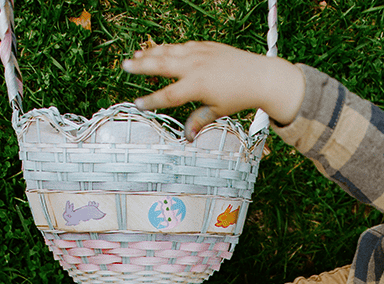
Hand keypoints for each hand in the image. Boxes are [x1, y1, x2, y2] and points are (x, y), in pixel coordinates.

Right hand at [121, 41, 304, 138]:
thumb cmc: (239, 96)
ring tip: (136, 56)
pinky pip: (181, 47)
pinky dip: (168, 49)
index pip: (168, 95)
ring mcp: (199, 53)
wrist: (259, 76)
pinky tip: (159, 51)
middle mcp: (195, 67)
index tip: (138, 104)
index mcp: (197, 86)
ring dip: (150, 54)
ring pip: (168, 52)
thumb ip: (199, 121)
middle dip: (141, 66)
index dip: (151, 101)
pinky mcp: (204, 46)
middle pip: (161, 65)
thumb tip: (186, 137)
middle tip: (125, 66)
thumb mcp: (218, 112)